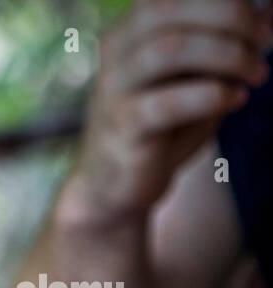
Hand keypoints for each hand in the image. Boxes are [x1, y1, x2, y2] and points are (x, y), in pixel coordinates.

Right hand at [61, 0, 268, 226]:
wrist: (114, 185)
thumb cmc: (161, 125)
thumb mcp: (193, 76)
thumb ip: (221, 43)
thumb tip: (267, 10)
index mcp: (130, 30)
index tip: (263, 17)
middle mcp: (115, 52)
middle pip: (169, 8)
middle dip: (230, 16)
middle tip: (265, 41)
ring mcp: (114, 90)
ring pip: (170, 49)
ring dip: (227, 55)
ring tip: (255, 74)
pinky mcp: (123, 127)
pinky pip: (169, 102)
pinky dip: (212, 96)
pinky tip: (235, 100)